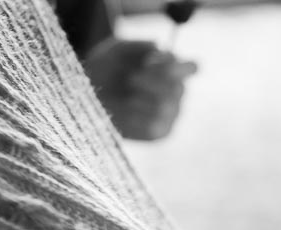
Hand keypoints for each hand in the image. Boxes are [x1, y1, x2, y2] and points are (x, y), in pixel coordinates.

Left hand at [82, 38, 197, 141]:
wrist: (89, 98)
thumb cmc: (105, 70)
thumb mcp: (115, 51)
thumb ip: (136, 45)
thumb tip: (157, 45)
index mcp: (170, 69)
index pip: (191, 68)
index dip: (180, 66)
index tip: (155, 63)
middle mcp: (175, 93)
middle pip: (178, 87)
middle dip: (153, 81)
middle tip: (132, 78)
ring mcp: (170, 114)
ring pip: (167, 106)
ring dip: (144, 98)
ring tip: (127, 96)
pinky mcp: (160, 133)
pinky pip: (156, 126)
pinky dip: (139, 117)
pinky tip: (127, 111)